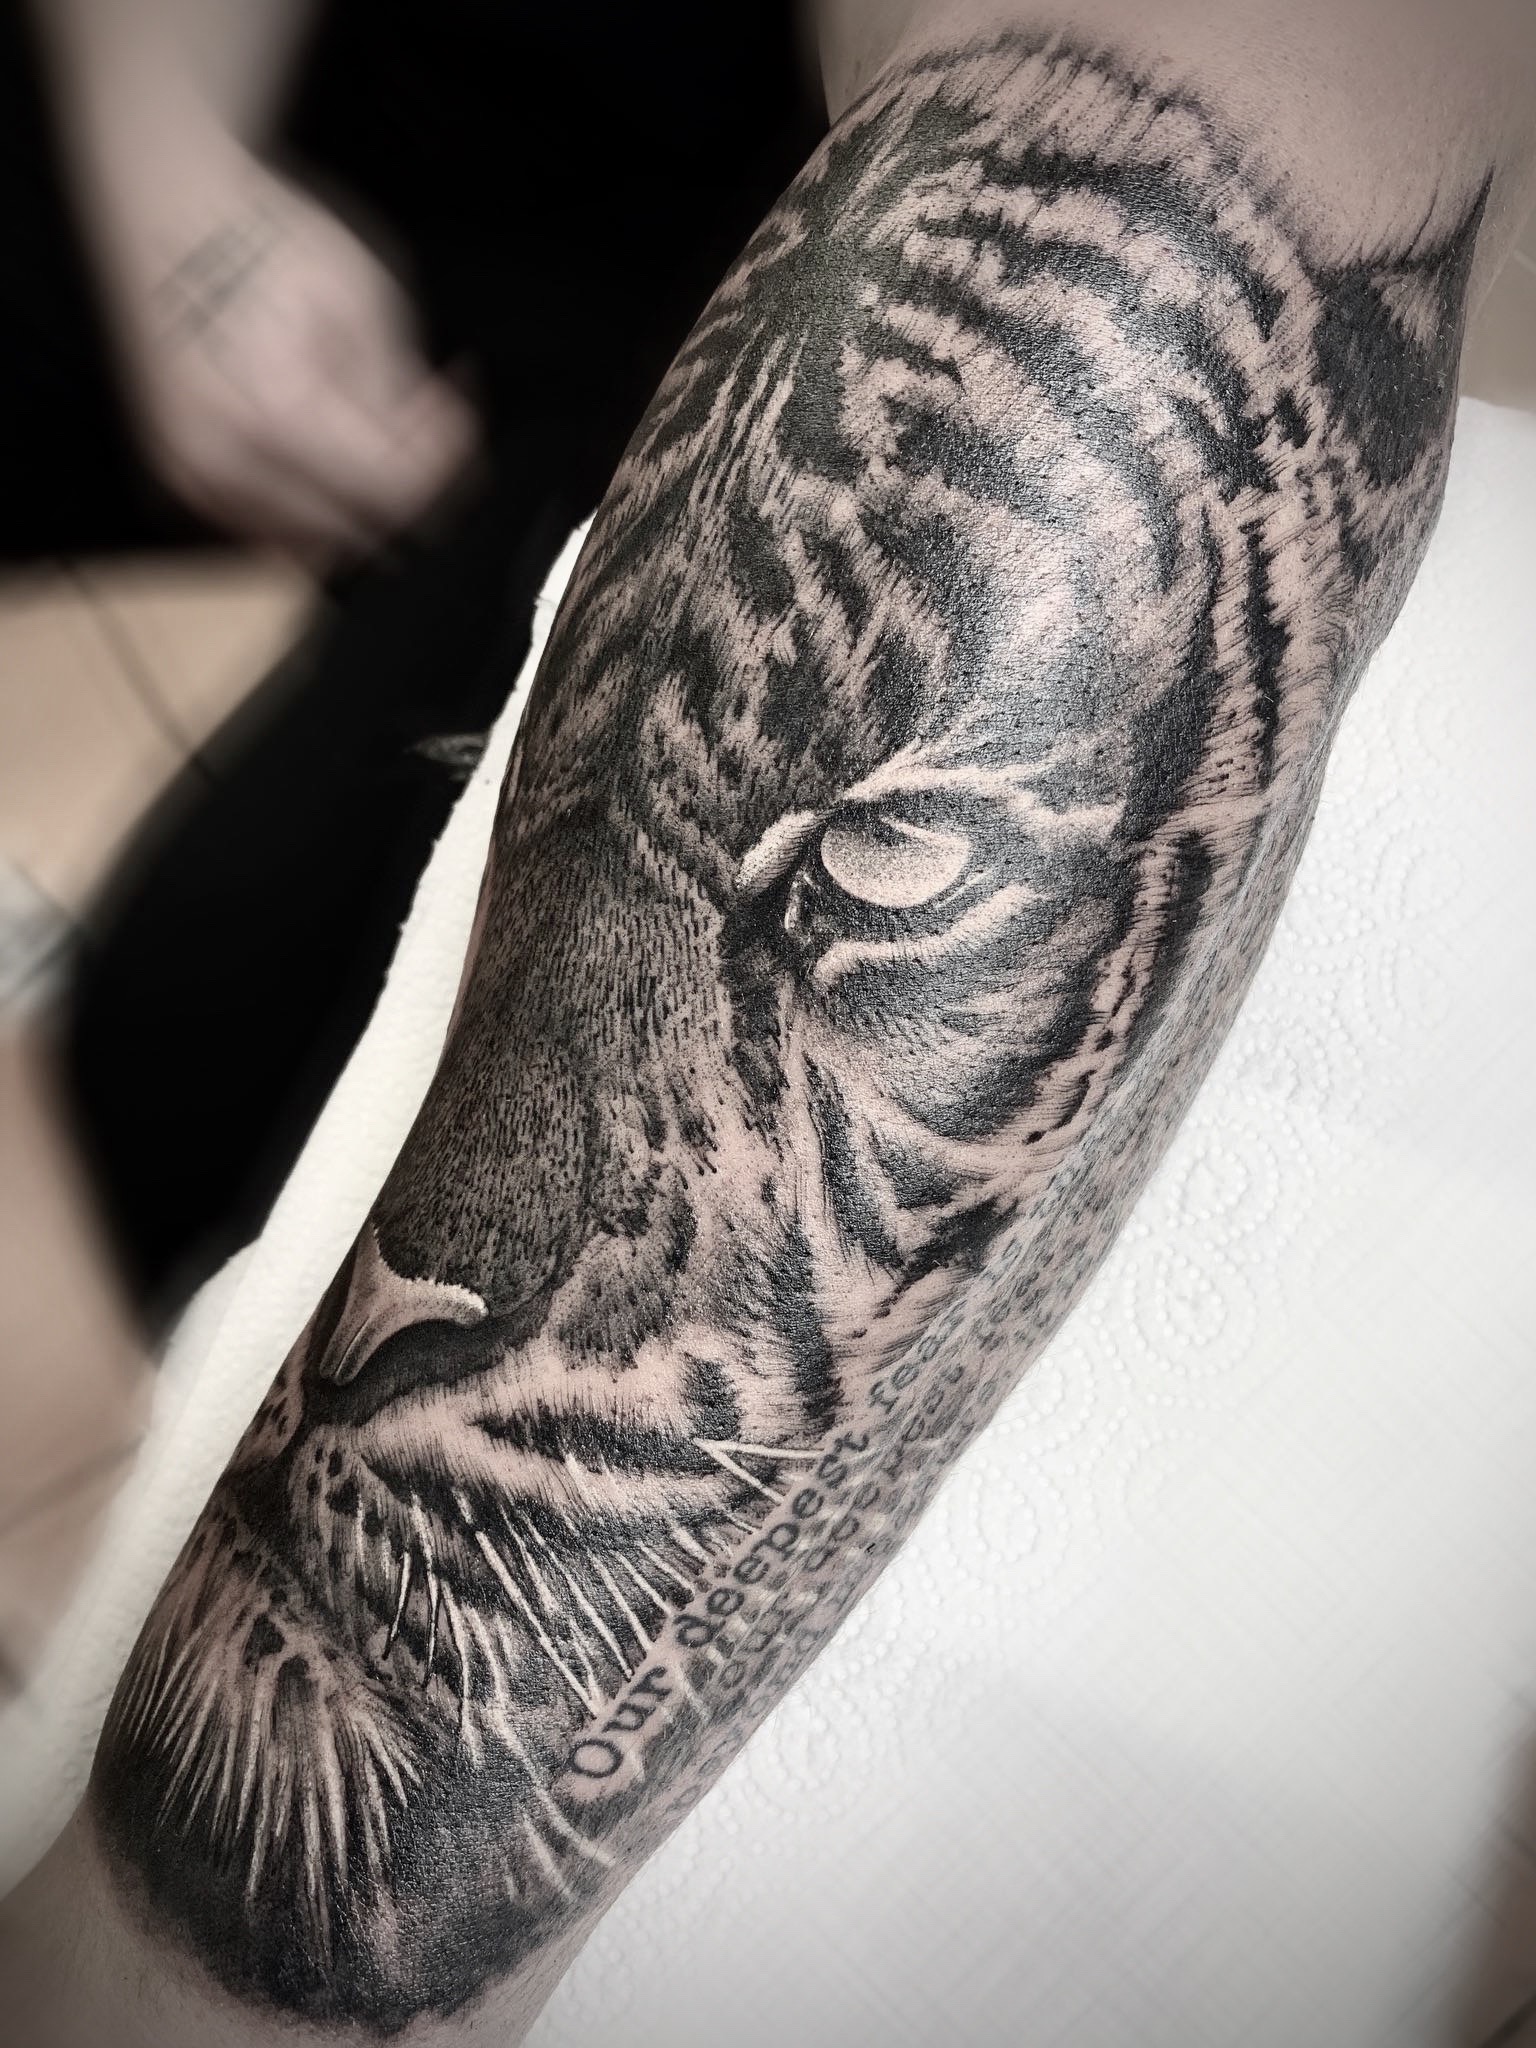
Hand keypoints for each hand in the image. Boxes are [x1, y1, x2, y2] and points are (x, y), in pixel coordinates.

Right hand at [108, 154, 476, 556]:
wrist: (163, 204)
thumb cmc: (261, 238)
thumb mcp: (364, 302)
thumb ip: (401, 397)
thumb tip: (434, 457)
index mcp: (278, 416)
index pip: (396, 495)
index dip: (446, 462)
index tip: (458, 414)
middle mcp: (226, 465)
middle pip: (361, 530)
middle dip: (409, 481)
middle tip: (424, 418)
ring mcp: (193, 479)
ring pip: (317, 541)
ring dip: (361, 497)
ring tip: (373, 422)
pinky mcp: (177, 480)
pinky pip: (268, 530)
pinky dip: (311, 503)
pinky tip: (325, 443)